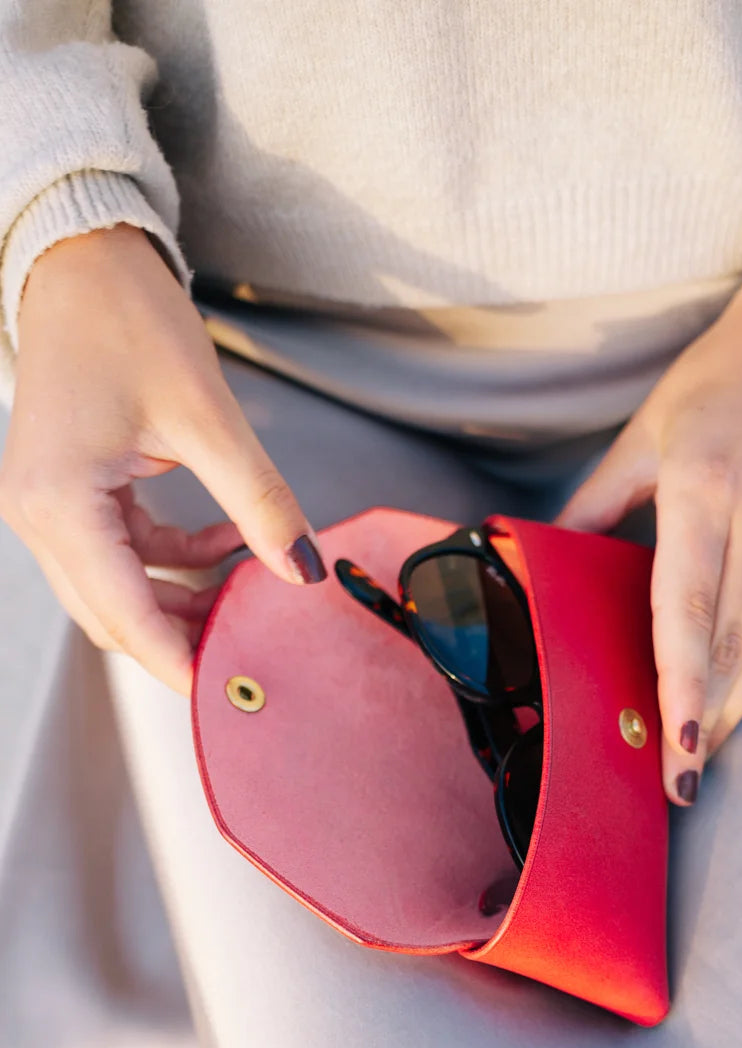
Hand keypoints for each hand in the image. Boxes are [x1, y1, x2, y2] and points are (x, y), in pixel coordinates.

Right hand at [0, 225, 324, 695]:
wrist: (80, 259)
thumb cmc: (123, 317)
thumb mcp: (206, 417)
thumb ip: (256, 502)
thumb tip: (299, 568)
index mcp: (56, 503)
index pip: (124, 615)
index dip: (180, 660)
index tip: (232, 689)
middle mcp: (36, 514)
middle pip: (114, 615)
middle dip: (184, 637)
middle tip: (254, 647)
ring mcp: (46, 505)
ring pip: (117, 590)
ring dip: (181, 600)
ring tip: (249, 597)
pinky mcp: (66, 492)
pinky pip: (120, 553)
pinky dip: (171, 560)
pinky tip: (224, 546)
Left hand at [558, 265, 741, 805]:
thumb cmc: (717, 383)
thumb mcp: (641, 433)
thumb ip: (595, 503)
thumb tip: (541, 559)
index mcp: (705, 492)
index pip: (689, 608)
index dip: (682, 684)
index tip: (676, 743)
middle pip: (731, 644)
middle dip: (706, 721)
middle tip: (677, 782)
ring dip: (738, 710)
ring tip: (703, 756)